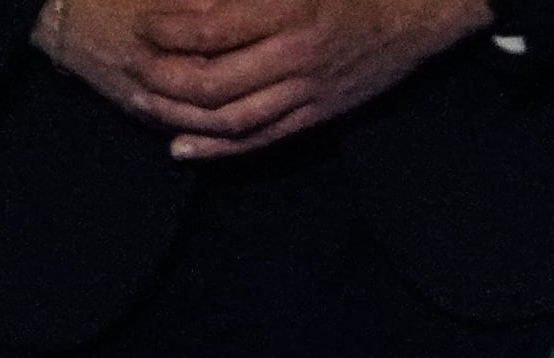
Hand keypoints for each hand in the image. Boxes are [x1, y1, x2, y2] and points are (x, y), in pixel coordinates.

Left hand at [40, 0, 493, 160]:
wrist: (421, 12)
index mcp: (289, 9)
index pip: (208, 28)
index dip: (166, 30)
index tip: (141, 22)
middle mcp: (298, 55)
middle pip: (214, 81)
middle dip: (163, 77)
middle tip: (132, 66)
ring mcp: (312, 91)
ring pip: (234, 117)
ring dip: (182, 116)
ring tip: (145, 103)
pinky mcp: (322, 113)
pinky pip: (265, 138)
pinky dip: (221, 148)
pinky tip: (185, 147)